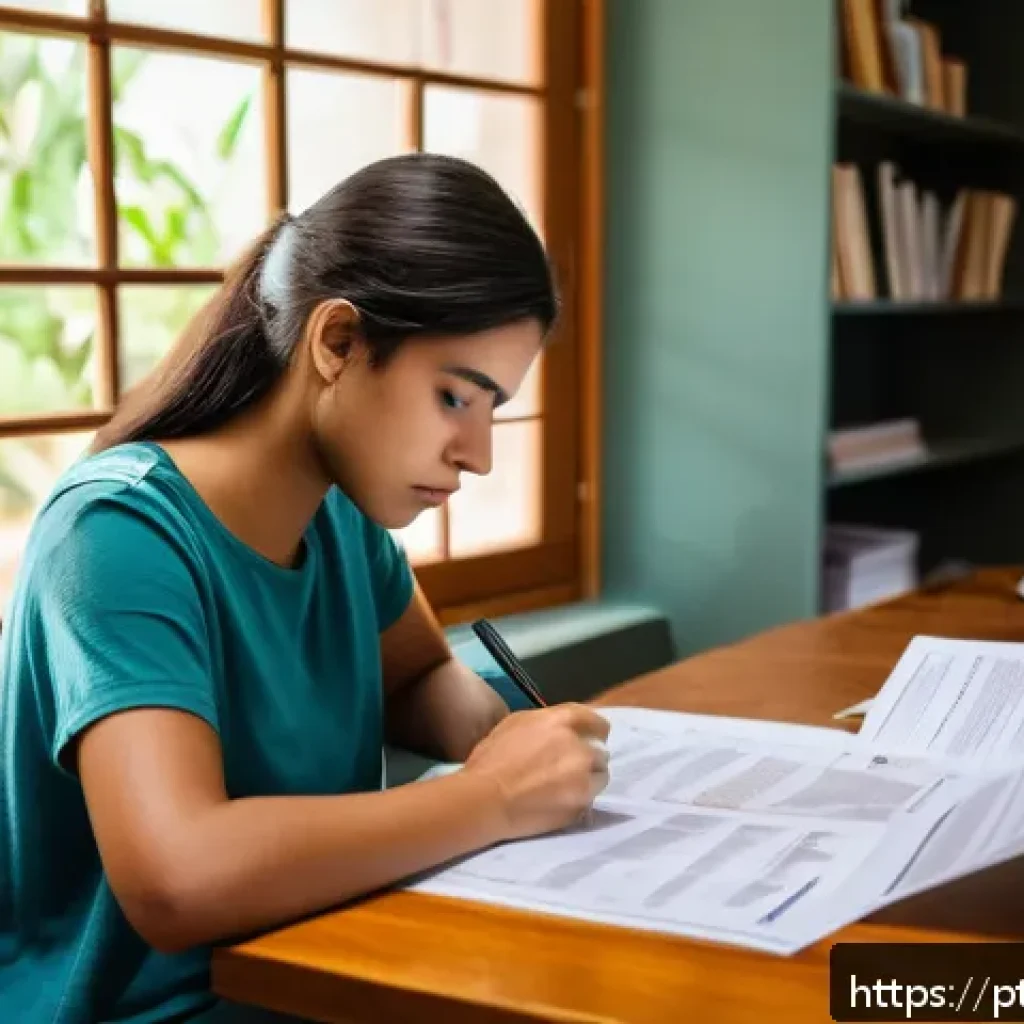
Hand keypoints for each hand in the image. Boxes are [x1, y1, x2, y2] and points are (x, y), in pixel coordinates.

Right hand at [463, 703, 609, 840]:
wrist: (484, 800)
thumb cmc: (492, 759)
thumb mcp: (516, 724)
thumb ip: (547, 722)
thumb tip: (561, 729)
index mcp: (562, 721)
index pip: (596, 722)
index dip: (594, 731)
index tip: (589, 739)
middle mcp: (579, 747)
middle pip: (600, 751)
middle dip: (587, 757)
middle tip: (567, 767)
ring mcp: (583, 778)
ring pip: (600, 776)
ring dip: (587, 779)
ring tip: (563, 786)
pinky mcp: (582, 805)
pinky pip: (589, 799)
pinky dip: (578, 799)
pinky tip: (557, 801)